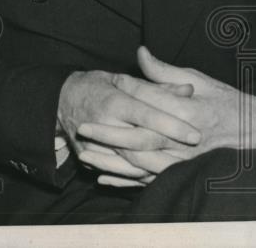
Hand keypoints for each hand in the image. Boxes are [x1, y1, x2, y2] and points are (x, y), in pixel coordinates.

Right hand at [57, 68, 198, 185]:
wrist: (60, 100)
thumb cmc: (95, 86)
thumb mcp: (121, 79)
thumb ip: (155, 86)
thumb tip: (187, 90)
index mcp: (112, 101)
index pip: (146, 115)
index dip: (171, 125)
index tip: (195, 134)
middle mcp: (102, 124)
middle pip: (140, 142)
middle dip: (170, 149)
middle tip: (194, 152)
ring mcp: (93, 144)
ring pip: (132, 163)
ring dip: (158, 167)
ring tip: (182, 166)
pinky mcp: (89, 157)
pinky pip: (119, 173)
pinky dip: (140, 176)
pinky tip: (158, 173)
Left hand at [77, 47, 255, 183]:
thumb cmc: (228, 102)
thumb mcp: (200, 80)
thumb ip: (165, 71)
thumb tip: (140, 53)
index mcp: (189, 111)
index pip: (150, 100)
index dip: (127, 89)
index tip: (109, 81)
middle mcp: (185, 139)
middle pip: (140, 136)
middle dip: (109, 134)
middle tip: (82, 126)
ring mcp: (184, 160)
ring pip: (142, 163)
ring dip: (112, 161)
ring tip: (85, 155)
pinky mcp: (182, 173)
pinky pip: (150, 180)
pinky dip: (126, 181)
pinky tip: (104, 178)